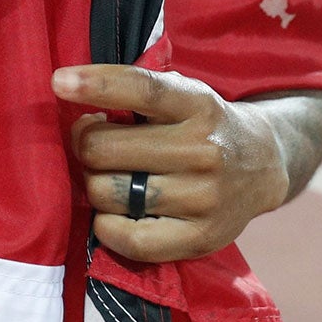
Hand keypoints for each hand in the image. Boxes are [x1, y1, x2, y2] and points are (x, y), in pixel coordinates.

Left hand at [54, 65, 289, 262]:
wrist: (263, 165)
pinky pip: (130, 240)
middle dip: (85, 143)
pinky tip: (109, 212)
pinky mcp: (201, 238)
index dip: (97, 84)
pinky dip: (105, 226)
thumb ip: (140, 93)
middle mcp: (204, 150)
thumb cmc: (204, 124)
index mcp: (198, 104)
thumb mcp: (184, 93)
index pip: (143, 89)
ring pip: (109, 193)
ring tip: (106, 175)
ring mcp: (204, 198)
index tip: (59, 81)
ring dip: (93, 183)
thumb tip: (73, 94)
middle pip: (107, 148)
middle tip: (90, 141)